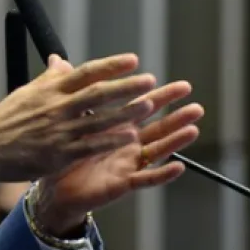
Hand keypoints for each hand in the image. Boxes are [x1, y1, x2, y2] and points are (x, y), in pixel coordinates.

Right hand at [0, 53, 158, 186]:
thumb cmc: (5, 120)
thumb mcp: (26, 93)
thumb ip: (49, 78)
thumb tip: (62, 60)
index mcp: (50, 90)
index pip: (86, 73)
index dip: (111, 66)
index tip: (133, 60)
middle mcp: (57, 107)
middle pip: (98, 93)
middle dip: (126, 86)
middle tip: (150, 80)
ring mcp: (58, 131)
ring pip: (98, 119)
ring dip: (126, 112)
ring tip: (149, 105)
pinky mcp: (57, 154)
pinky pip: (90, 145)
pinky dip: (110, 140)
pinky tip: (130, 137)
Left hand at [31, 60, 202, 235]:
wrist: (53, 189)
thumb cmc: (64, 155)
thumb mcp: (69, 120)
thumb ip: (70, 90)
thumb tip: (58, 59)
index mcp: (118, 128)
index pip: (144, 107)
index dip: (162, 97)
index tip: (182, 86)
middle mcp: (127, 145)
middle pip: (158, 128)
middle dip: (177, 116)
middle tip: (196, 105)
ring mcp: (127, 164)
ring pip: (157, 151)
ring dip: (175, 141)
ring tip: (192, 129)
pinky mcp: (122, 184)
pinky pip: (145, 179)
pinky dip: (162, 173)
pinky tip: (178, 166)